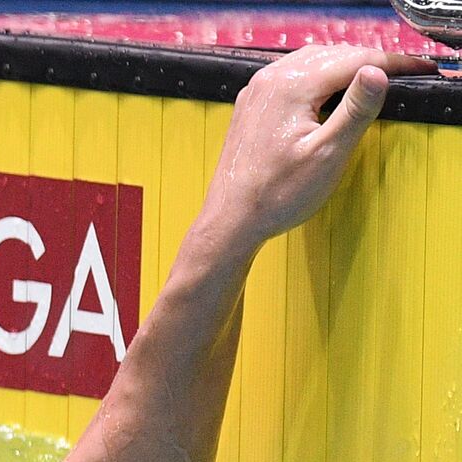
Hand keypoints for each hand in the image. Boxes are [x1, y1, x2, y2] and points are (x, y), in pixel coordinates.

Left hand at [202, 45, 434, 247]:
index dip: (391, 63)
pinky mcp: (253, 106)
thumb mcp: (328, 154)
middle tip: (403, 73)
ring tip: (374, 79)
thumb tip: (377, 72)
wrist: (231, 219)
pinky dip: (318, 76)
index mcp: (290, 86)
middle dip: (369, 61)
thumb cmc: (276, 195)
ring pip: (311, 62)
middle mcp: (269, 80)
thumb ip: (355, 110)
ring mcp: (257, 91)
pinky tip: (330, 91)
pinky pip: (291, 76)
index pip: (353, 59)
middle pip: (332, 55)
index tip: (418, 71)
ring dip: (344, 65)